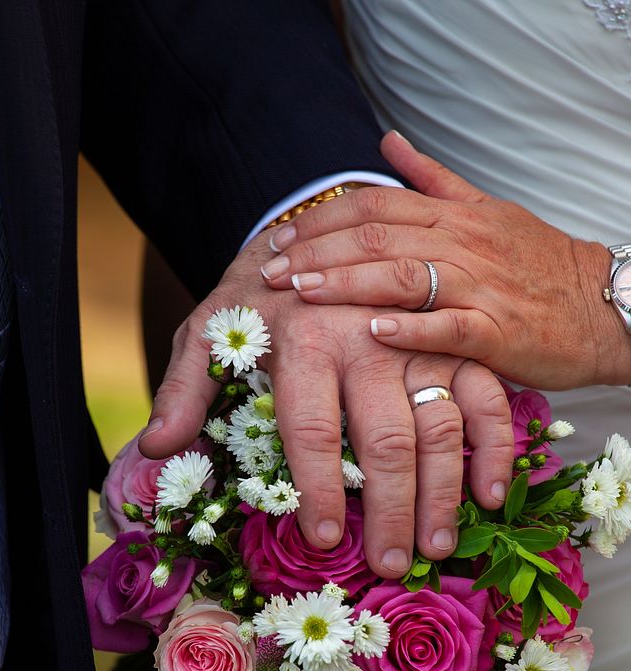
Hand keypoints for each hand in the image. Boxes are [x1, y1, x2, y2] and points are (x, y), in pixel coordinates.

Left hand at [137, 229, 513, 574]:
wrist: (318, 230)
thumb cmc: (259, 299)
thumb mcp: (210, 332)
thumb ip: (185, 388)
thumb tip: (155, 448)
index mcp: (303, 340)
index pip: (311, 431)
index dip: (317, 491)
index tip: (324, 540)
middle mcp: (367, 339)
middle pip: (384, 442)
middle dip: (390, 513)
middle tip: (391, 567)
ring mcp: (420, 339)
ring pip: (440, 428)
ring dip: (443, 494)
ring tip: (437, 549)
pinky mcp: (456, 340)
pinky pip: (487, 398)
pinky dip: (495, 447)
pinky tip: (490, 496)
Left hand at [260, 131, 630, 388]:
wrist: (600, 304)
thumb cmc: (538, 264)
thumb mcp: (487, 208)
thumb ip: (433, 179)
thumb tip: (388, 141)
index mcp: (454, 215)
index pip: (374, 204)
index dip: (321, 219)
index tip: (279, 239)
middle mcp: (462, 243)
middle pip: (376, 236)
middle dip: (316, 252)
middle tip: (269, 272)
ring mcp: (479, 286)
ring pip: (403, 275)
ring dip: (347, 283)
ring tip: (302, 294)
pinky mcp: (496, 332)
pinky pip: (448, 326)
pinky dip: (409, 328)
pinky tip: (372, 331)